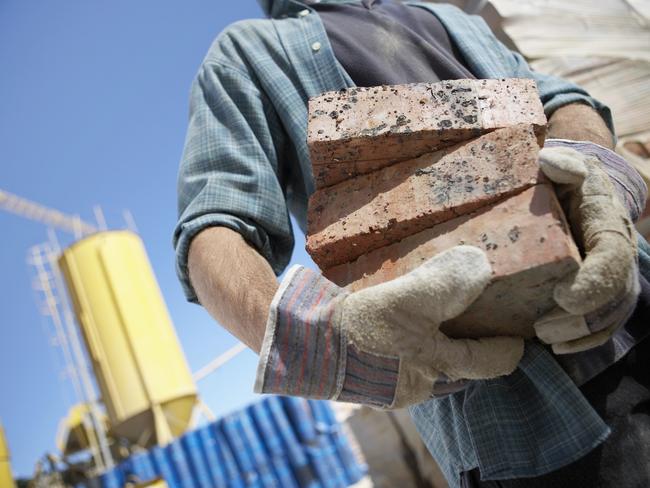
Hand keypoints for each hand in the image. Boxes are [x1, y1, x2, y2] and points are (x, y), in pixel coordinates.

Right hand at [255, 246, 523, 408]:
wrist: (306, 347)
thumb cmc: (360, 327)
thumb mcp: (407, 298)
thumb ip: (445, 283)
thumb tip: (479, 265)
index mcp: (435, 367)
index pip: (488, 362)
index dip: (507, 350)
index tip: (518, 339)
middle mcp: (420, 386)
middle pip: (458, 370)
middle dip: (467, 350)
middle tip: (470, 325)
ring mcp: (394, 390)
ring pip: (430, 370)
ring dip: (436, 351)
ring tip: (430, 325)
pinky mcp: (372, 385)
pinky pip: (404, 369)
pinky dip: (410, 352)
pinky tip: (397, 334)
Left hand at [534, 144, 639, 353]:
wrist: (581, 192)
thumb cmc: (568, 180)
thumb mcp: (567, 165)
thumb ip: (563, 163)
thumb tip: (549, 161)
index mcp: (609, 226)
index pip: (612, 259)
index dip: (594, 283)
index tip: (562, 296)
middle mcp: (619, 255)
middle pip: (613, 297)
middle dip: (581, 319)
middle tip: (543, 328)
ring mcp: (614, 276)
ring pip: (610, 315)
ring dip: (580, 334)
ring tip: (544, 338)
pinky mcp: (602, 291)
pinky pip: (602, 323)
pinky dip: (585, 339)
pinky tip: (558, 348)